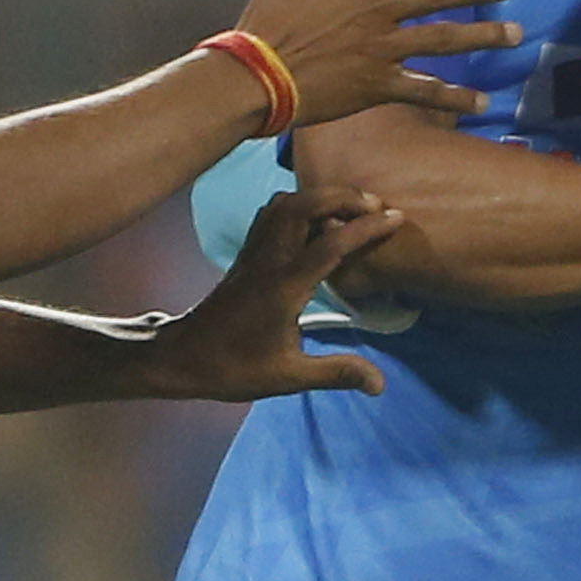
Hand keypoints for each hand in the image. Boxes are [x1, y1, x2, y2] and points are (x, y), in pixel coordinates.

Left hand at [151, 190, 405, 398]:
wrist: (184, 356)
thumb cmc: (235, 368)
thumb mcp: (289, 377)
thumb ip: (336, 373)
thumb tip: (380, 384)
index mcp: (283, 287)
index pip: (330, 245)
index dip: (366, 228)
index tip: (396, 218)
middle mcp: (268, 260)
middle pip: (305, 206)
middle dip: (343, 197)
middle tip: (376, 205)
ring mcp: (254, 252)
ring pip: (286, 204)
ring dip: (320, 196)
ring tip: (351, 205)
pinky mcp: (247, 254)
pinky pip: (273, 214)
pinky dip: (299, 203)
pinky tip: (316, 218)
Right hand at [235, 0, 505, 127]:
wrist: (253, 77)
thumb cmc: (262, 28)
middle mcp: (374, 10)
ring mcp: (379, 48)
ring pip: (442, 38)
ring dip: (483, 35)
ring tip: (515, 35)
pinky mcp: (378, 86)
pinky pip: (425, 91)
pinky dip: (456, 97)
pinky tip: (484, 102)